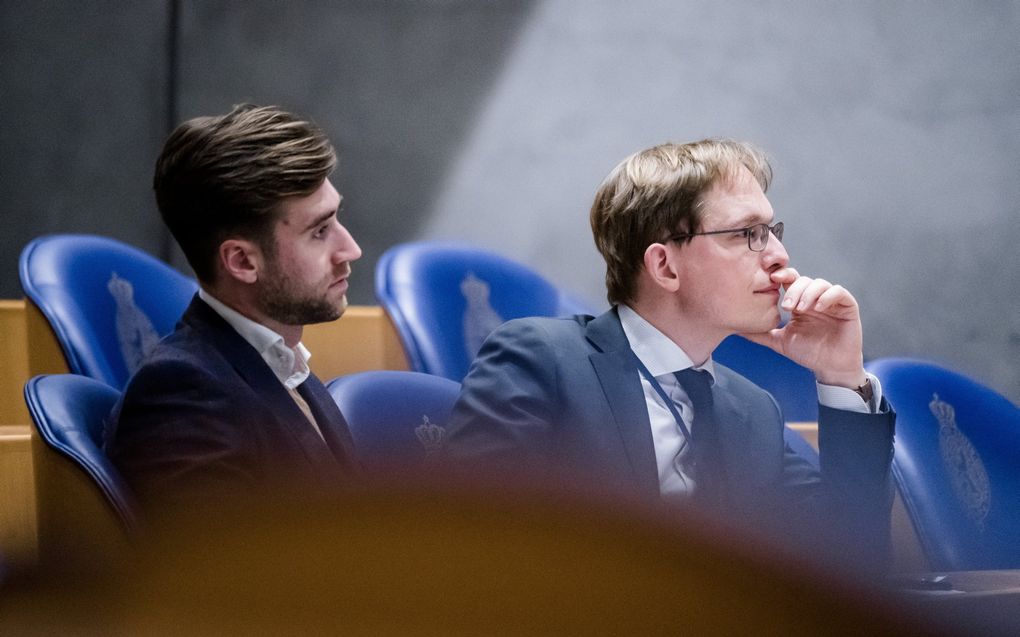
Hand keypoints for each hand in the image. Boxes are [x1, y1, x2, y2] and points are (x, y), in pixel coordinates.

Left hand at [741, 267, 866, 388]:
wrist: (830, 368)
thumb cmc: (808, 353)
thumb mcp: (779, 342)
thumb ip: (760, 334)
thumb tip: (737, 329)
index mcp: (799, 302)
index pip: (790, 280)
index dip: (782, 276)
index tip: (772, 280)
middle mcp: (815, 298)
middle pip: (803, 280)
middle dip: (793, 290)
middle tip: (786, 306)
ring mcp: (831, 301)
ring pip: (820, 283)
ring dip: (808, 292)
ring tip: (800, 308)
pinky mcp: (848, 306)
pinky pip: (839, 292)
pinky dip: (827, 296)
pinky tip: (817, 307)